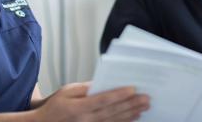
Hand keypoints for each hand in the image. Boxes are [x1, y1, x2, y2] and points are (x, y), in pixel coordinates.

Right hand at [34, 82, 149, 121]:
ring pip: (115, 120)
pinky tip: (134, 118)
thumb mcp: (66, 91)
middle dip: (131, 104)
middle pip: (113, 111)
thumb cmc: (55, 107)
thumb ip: (85, 88)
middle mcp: (86, 120)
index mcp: (79, 108)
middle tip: (145, 98)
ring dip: (131, 114)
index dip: (118, 94)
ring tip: (144, 107)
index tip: (132, 89)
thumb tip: (101, 83)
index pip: (103, 100)